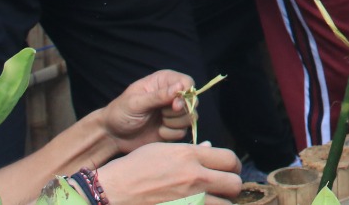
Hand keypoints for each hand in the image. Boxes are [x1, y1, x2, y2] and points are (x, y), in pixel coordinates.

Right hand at [96, 141, 241, 204]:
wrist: (114, 191)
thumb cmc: (134, 168)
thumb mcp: (161, 150)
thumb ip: (190, 151)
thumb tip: (211, 149)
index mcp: (189, 156)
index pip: (230, 159)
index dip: (233, 165)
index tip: (228, 169)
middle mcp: (194, 177)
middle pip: (234, 184)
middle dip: (231, 186)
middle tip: (223, 187)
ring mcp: (191, 199)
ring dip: (221, 202)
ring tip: (211, 200)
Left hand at [100, 69, 195, 151]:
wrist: (113, 135)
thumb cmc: (120, 112)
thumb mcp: (137, 102)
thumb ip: (159, 96)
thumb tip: (180, 88)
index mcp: (163, 82)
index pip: (187, 83)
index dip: (186, 95)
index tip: (175, 106)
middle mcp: (172, 95)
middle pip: (192, 102)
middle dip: (178, 112)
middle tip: (161, 115)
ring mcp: (173, 113)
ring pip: (190, 118)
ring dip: (174, 124)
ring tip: (158, 123)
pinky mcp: (173, 128)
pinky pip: (183, 132)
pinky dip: (171, 134)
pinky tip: (158, 132)